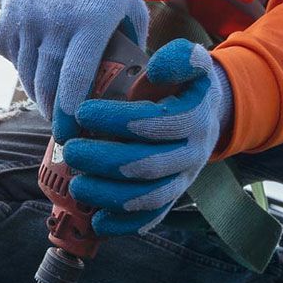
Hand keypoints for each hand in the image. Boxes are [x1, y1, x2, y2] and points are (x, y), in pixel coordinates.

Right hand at [0, 0, 148, 135]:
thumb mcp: (130, 5)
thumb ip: (137, 45)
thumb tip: (140, 87)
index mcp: (92, 20)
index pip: (75, 77)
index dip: (71, 112)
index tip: (74, 132)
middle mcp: (55, 22)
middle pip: (48, 85)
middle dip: (56, 114)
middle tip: (66, 129)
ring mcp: (25, 22)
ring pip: (27, 77)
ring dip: (40, 95)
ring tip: (54, 104)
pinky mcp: (5, 22)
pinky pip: (12, 60)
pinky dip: (23, 70)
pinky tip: (38, 66)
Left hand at [61, 40, 231, 236]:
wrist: (209, 113)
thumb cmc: (186, 84)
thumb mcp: (191, 62)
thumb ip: (179, 57)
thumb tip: (158, 67)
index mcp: (194, 118)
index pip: (155, 122)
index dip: (117, 119)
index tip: (83, 112)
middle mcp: (192, 153)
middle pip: (148, 165)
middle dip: (105, 160)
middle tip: (73, 151)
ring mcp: (183, 179)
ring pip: (149, 196)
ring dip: (110, 195)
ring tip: (77, 185)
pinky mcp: (173, 197)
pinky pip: (152, 217)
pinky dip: (125, 224)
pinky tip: (98, 222)